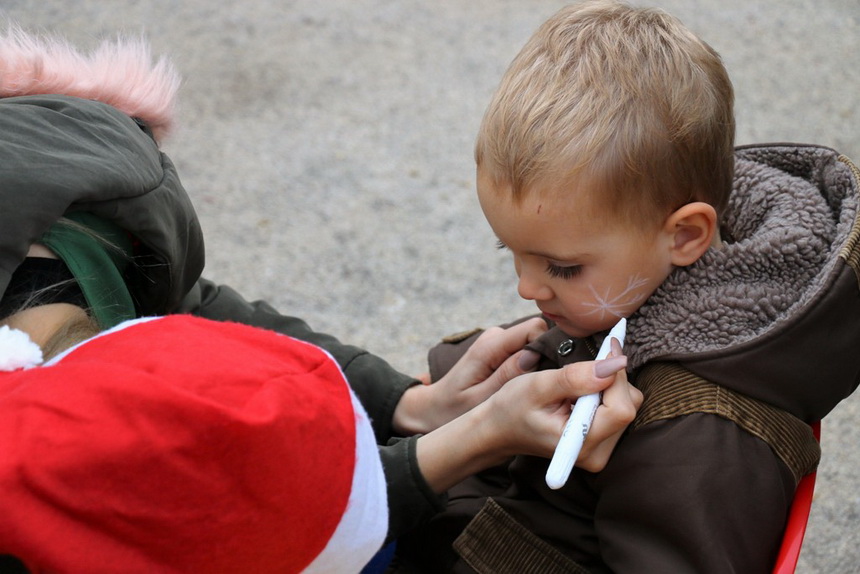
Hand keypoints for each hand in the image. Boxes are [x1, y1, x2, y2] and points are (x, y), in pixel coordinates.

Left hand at [392, 317, 546, 434]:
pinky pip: (525, 350)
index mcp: (489, 346)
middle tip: (543, 387)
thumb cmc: (454, 410)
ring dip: (538, 366)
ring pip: (534, 343)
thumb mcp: (481, 400)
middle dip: (546, 358)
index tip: (554, 374)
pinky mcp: (499, 349)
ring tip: (529, 391)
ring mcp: (496, 341)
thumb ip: (507, 376)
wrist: (433, 409)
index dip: (549, 348)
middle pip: (537, 334)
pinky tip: (522, 388)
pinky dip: (530, 367)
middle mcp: (494, 337)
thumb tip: (534, 354)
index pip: (534, 328)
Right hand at [415, 349, 641, 491]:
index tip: (609, 346)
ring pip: (627, 405)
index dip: (618, 375)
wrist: (499, 429)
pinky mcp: (602, 443)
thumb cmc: (512, 407)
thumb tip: (614, 364)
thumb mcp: (538, 386)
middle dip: (612, 379)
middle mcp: (596, 454)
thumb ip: (575, 377)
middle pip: (628, 406)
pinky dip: (606, 393)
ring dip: (608, 385)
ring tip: (575, 385)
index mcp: (580, 445)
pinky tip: (582, 392)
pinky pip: (619, 409)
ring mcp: (601, 452)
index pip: (621, 408)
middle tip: (583, 367)